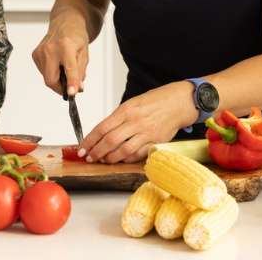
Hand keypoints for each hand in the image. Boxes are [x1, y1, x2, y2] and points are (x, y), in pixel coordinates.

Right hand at [31, 15, 88, 97]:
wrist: (65, 23)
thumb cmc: (76, 37)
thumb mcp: (84, 55)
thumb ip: (80, 73)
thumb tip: (76, 89)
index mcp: (66, 46)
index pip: (69, 69)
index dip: (71, 83)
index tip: (71, 93)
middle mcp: (50, 48)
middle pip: (51, 79)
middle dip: (60, 88)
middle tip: (69, 87)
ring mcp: (40, 51)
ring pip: (47, 78)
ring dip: (57, 79)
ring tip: (64, 67)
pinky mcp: (35, 54)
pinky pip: (43, 72)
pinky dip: (51, 72)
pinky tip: (57, 62)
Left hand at [79, 82, 195, 163]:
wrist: (179, 102)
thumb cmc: (155, 101)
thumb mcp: (132, 103)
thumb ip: (118, 118)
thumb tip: (102, 133)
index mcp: (126, 110)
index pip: (102, 128)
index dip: (89, 140)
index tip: (82, 148)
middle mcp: (135, 122)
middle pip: (110, 141)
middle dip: (96, 152)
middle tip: (88, 158)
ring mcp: (146, 133)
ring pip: (123, 151)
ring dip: (110, 158)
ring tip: (102, 160)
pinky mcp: (156, 142)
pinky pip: (137, 155)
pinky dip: (126, 159)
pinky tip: (119, 159)